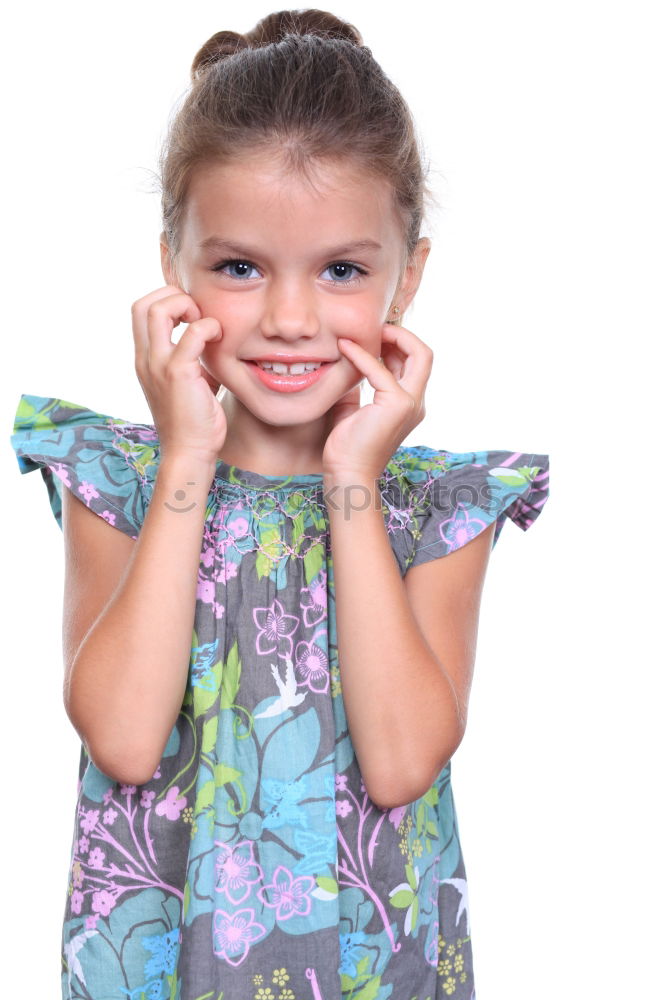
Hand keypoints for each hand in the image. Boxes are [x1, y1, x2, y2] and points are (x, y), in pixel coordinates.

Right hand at [132, 285, 226, 464]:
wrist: (189, 453)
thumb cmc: (195, 422)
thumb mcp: (190, 382)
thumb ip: (193, 359)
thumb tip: (211, 341)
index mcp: (145, 360)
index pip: (140, 311)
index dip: (165, 301)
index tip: (191, 316)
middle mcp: (145, 359)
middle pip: (142, 304)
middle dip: (172, 296)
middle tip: (197, 315)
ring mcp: (159, 365)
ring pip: (157, 309)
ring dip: (185, 305)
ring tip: (206, 325)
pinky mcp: (179, 374)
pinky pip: (192, 333)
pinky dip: (209, 326)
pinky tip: (220, 339)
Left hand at [322, 322, 432, 480]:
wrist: (347, 475)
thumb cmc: (347, 447)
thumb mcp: (353, 407)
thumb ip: (357, 384)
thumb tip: (348, 359)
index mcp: (409, 403)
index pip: (414, 363)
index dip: (397, 344)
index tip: (374, 336)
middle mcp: (416, 402)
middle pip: (424, 354)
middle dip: (402, 335)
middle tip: (375, 329)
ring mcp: (410, 403)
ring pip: (418, 355)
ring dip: (392, 337)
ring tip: (365, 332)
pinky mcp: (397, 405)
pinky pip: (380, 369)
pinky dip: (363, 354)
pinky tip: (344, 347)